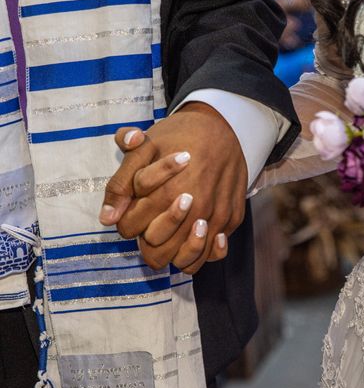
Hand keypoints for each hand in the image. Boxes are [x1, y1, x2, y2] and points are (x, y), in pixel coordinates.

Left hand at [100, 102, 247, 273]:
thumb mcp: (143, 149)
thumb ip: (121, 183)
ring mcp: (216, 217)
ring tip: (170, 233)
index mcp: (167, 193)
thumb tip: (108, 218)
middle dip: (145, 238)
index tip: (134, 208)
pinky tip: (194, 235)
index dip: (125, 221)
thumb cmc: (178, 137)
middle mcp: (195, 210)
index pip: (129, 229)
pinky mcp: (232, 219)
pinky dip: (201, 252)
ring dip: (172, 251)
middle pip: (155, 250)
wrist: (222, 127)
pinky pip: (214, 253)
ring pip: (185, 260)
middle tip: (150, 220)